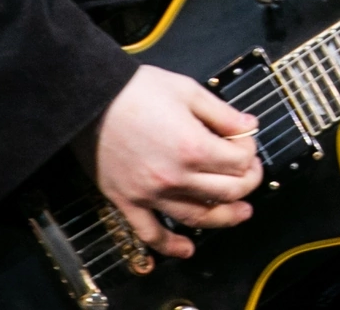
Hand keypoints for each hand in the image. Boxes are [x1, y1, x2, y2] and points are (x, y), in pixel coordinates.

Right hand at [85, 64, 261, 260]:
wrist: (89, 101)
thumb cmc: (137, 90)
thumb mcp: (188, 90)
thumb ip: (222, 113)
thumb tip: (249, 127)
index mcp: (193, 147)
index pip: (239, 163)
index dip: (250, 152)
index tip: (245, 143)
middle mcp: (175, 177)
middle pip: (226, 192)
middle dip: (247, 184)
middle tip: (251, 175)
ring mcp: (150, 194)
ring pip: (196, 217)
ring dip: (224, 218)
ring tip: (240, 214)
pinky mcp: (127, 202)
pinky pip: (151, 234)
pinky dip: (170, 246)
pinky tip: (186, 249)